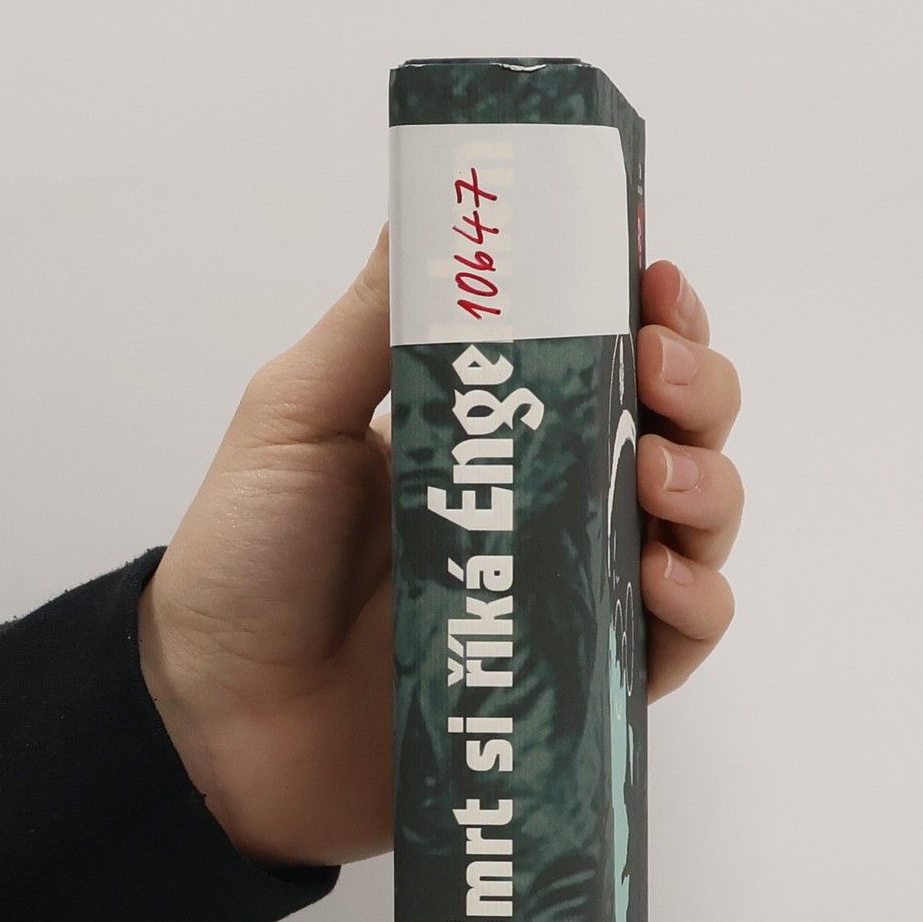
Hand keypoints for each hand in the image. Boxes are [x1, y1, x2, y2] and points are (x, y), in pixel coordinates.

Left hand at [139, 231, 743, 867]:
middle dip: (698, 385)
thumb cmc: (244, 564)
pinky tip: (664, 578)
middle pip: (675, 429)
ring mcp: (566, 596)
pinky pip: (672, 644)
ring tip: (661, 476)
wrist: (214, 724)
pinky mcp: (575, 686)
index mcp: (488, 428)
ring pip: (694, 527)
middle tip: (660, 369)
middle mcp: (544, 506)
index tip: (654, 276)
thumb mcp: (293, 418)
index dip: (652, 309)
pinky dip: (696, 606)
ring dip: (709, 486)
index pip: (604, 352)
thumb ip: (373, 321)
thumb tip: (434, 198)